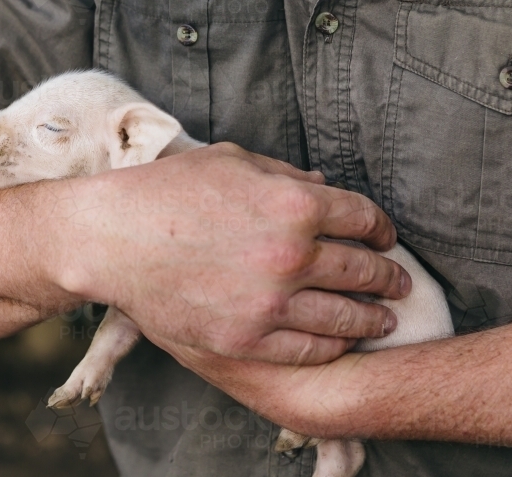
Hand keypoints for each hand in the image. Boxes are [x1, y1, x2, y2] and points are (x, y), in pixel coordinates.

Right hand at [54, 142, 410, 365]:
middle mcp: (291, 254)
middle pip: (363, 270)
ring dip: (373, 318)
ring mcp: (269, 302)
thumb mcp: (230, 162)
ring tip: (385, 319)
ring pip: (345, 316)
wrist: (112, 238)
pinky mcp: (245, 339)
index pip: (363, 217)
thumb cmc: (166, 192)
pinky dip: (333, 346)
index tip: (385, 237)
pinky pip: (308, 348)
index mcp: (293, 203)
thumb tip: (321, 184)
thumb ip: (283, 174)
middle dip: (388, 276)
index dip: (382, 228)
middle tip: (399, 282)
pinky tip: (341, 341)